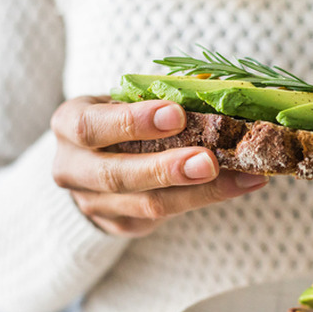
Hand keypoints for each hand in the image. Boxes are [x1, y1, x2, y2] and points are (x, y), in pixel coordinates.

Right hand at [51, 95, 268, 236]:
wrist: (93, 162)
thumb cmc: (118, 119)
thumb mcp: (126, 99)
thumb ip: (159, 94)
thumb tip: (211, 86)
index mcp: (68, 125)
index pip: (91, 126)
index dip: (132, 122)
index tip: (176, 115)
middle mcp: (72, 168)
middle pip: (116, 175)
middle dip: (166, 169)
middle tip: (209, 161)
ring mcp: (93, 203)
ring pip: (148, 204)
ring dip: (200, 192)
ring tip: (244, 176)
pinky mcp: (120, 225)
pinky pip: (165, 218)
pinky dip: (206, 199)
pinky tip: (241, 184)